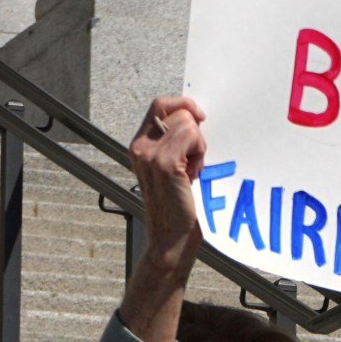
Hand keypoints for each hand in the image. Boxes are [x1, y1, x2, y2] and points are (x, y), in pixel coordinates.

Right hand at [129, 95, 207, 268]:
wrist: (171, 237)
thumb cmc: (178, 205)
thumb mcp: (173, 167)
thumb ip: (174, 142)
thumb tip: (194, 117)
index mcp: (139, 144)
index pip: (160, 104)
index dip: (183, 104)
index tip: (201, 118)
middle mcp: (140, 146)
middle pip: (178, 110)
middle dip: (195, 131)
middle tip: (194, 159)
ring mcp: (150, 154)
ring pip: (188, 123)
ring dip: (199, 146)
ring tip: (192, 171)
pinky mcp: (165, 163)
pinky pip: (193, 137)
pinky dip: (200, 154)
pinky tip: (194, 175)